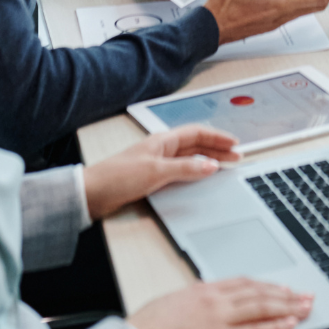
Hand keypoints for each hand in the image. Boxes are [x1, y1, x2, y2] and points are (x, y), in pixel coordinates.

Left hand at [83, 125, 240, 221]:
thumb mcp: (156, 172)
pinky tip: (201, 178)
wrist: (92, 194)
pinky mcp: (152, 178)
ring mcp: (157, 163)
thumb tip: (211, 165)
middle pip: (195, 145)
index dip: (217, 137)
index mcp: (163, 141)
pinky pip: (181, 171)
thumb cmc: (118, 177)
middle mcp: (161, 149)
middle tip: (236, 157)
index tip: (234, 143)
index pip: (197, 133)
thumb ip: (186, 168)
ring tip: (224, 167)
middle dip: (217, 150)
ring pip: (189, 158)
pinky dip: (195, 172)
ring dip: (208, 161)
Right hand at [128, 278, 312, 328]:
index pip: (243, 283)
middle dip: (286, 294)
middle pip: (259, 293)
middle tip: (305, 295)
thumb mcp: (171, 302)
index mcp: (203, 289)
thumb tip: (203, 299)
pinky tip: (290, 325)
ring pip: (263, 308)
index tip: (282, 287)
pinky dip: (276, 327)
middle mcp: (215, 300)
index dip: (266, 285)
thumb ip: (192, 299)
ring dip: (288, 307)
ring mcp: (220, 319)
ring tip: (306, 307)